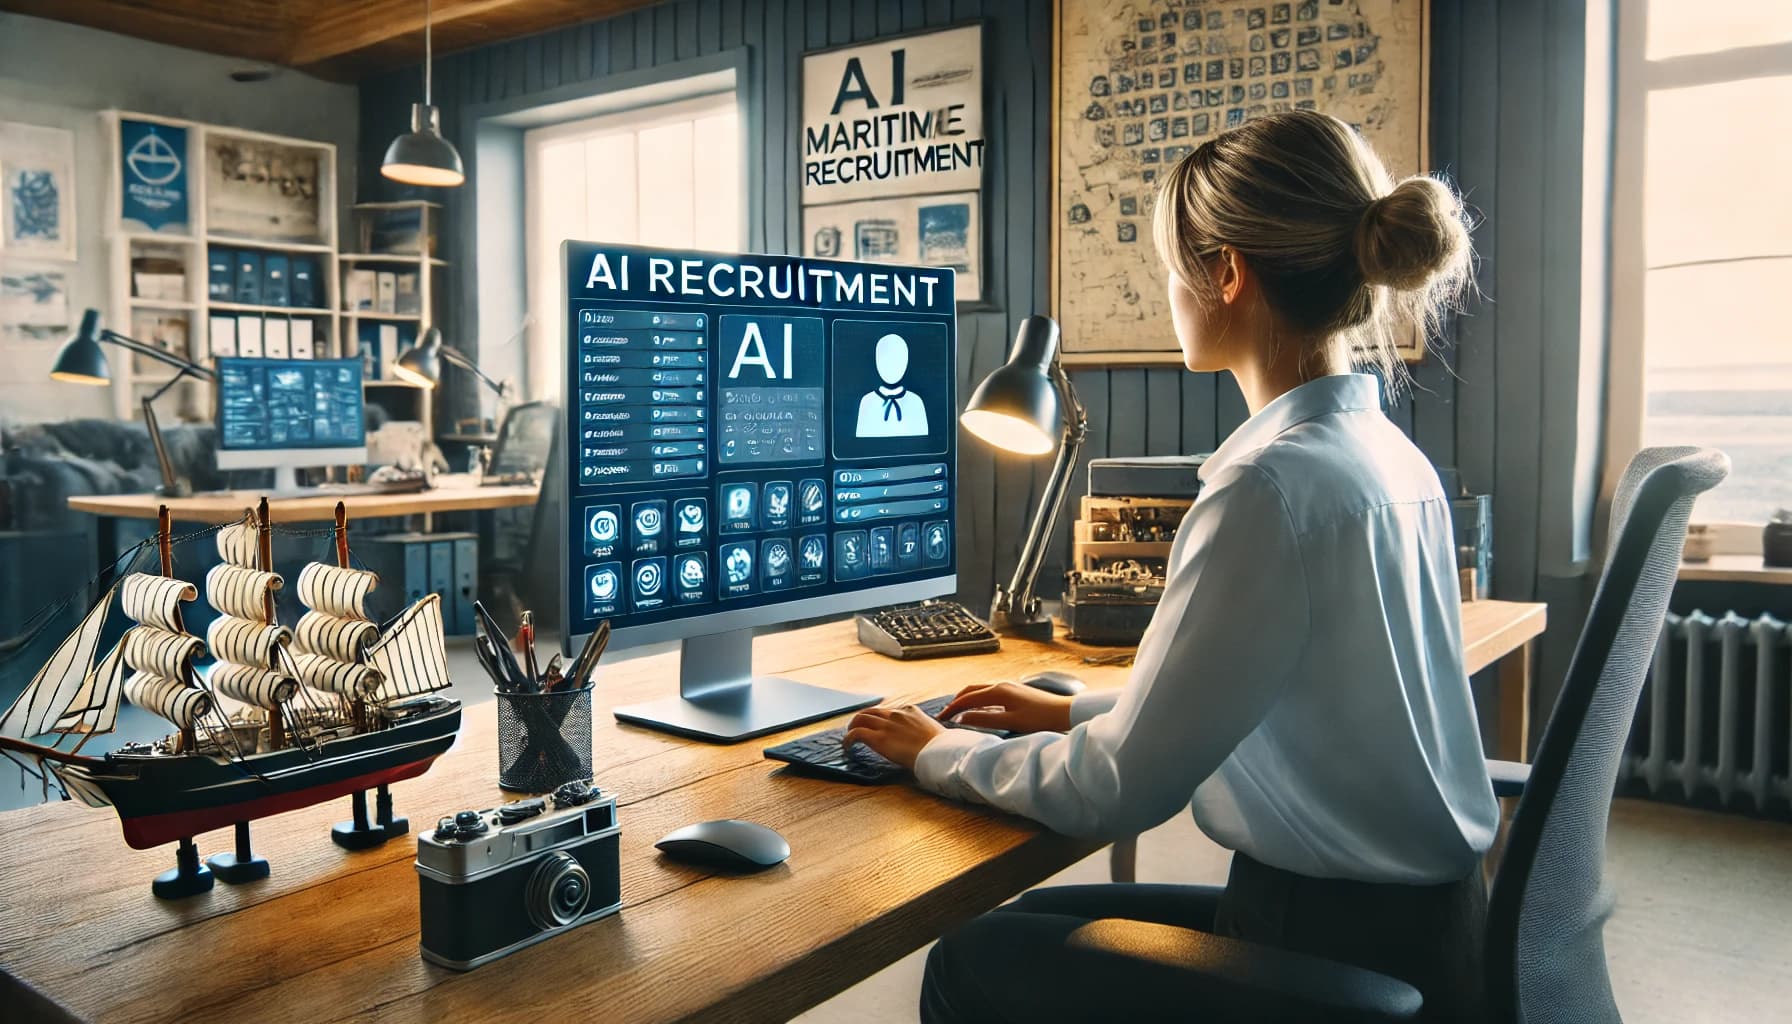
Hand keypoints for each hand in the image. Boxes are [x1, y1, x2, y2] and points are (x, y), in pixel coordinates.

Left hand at [841, 704, 946, 771]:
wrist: (940, 752)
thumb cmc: (943, 747)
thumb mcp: (935, 732)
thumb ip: (924, 732)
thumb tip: (927, 742)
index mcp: (910, 711)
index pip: (889, 711)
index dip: (880, 719)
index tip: (877, 726)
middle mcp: (896, 714)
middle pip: (871, 711)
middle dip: (862, 719)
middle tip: (857, 728)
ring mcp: (887, 725)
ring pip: (860, 718)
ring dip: (853, 726)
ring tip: (849, 736)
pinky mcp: (879, 739)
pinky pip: (856, 733)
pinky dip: (849, 738)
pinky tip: (847, 746)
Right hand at [938, 681, 1074, 734]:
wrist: (1065, 712)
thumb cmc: (1041, 719)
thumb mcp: (1011, 722)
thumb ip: (985, 720)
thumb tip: (962, 718)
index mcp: (998, 691)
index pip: (967, 698)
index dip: (952, 708)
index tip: (940, 717)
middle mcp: (1001, 685)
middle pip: (971, 690)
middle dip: (956, 701)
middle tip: (945, 713)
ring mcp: (1009, 687)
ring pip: (980, 690)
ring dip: (967, 699)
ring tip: (958, 711)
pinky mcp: (1015, 692)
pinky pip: (990, 693)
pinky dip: (978, 699)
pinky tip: (980, 709)